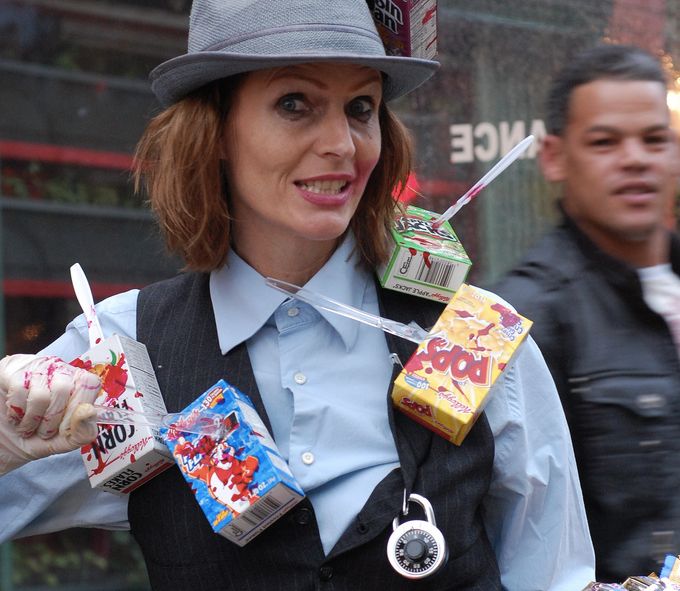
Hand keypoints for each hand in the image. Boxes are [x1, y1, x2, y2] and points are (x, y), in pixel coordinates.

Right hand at [0, 355, 100, 474]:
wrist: (2, 443)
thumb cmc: (36, 437)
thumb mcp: (64, 441)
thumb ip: (83, 431)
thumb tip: (89, 411)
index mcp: (77, 382)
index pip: (89, 383)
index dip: (78, 408)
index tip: (65, 426)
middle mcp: (58, 368)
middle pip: (63, 388)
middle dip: (51, 419)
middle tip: (43, 430)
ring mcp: (34, 366)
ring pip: (40, 393)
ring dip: (31, 419)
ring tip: (27, 424)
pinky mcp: (10, 368)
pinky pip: (18, 389)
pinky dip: (15, 411)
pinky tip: (15, 414)